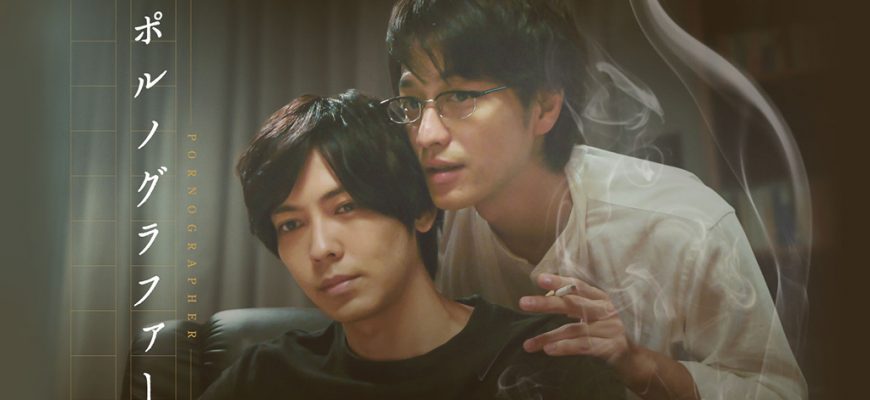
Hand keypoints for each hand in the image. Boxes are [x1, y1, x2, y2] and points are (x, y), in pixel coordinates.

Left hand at [519, 273, 634, 367]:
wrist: (635, 360)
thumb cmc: (608, 333)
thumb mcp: (593, 316)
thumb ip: (574, 306)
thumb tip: (545, 299)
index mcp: (600, 298)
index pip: (578, 286)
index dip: (559, 281)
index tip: (539, 278)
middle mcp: (606, 310)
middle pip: (573, 304)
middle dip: (547, 303)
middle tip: (524, 303)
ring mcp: (610, 328)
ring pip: (574, 329)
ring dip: (549, 336)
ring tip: (529, 344)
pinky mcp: (613, 347)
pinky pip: (584, 346)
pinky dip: (566, 347)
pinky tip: (549, 350)